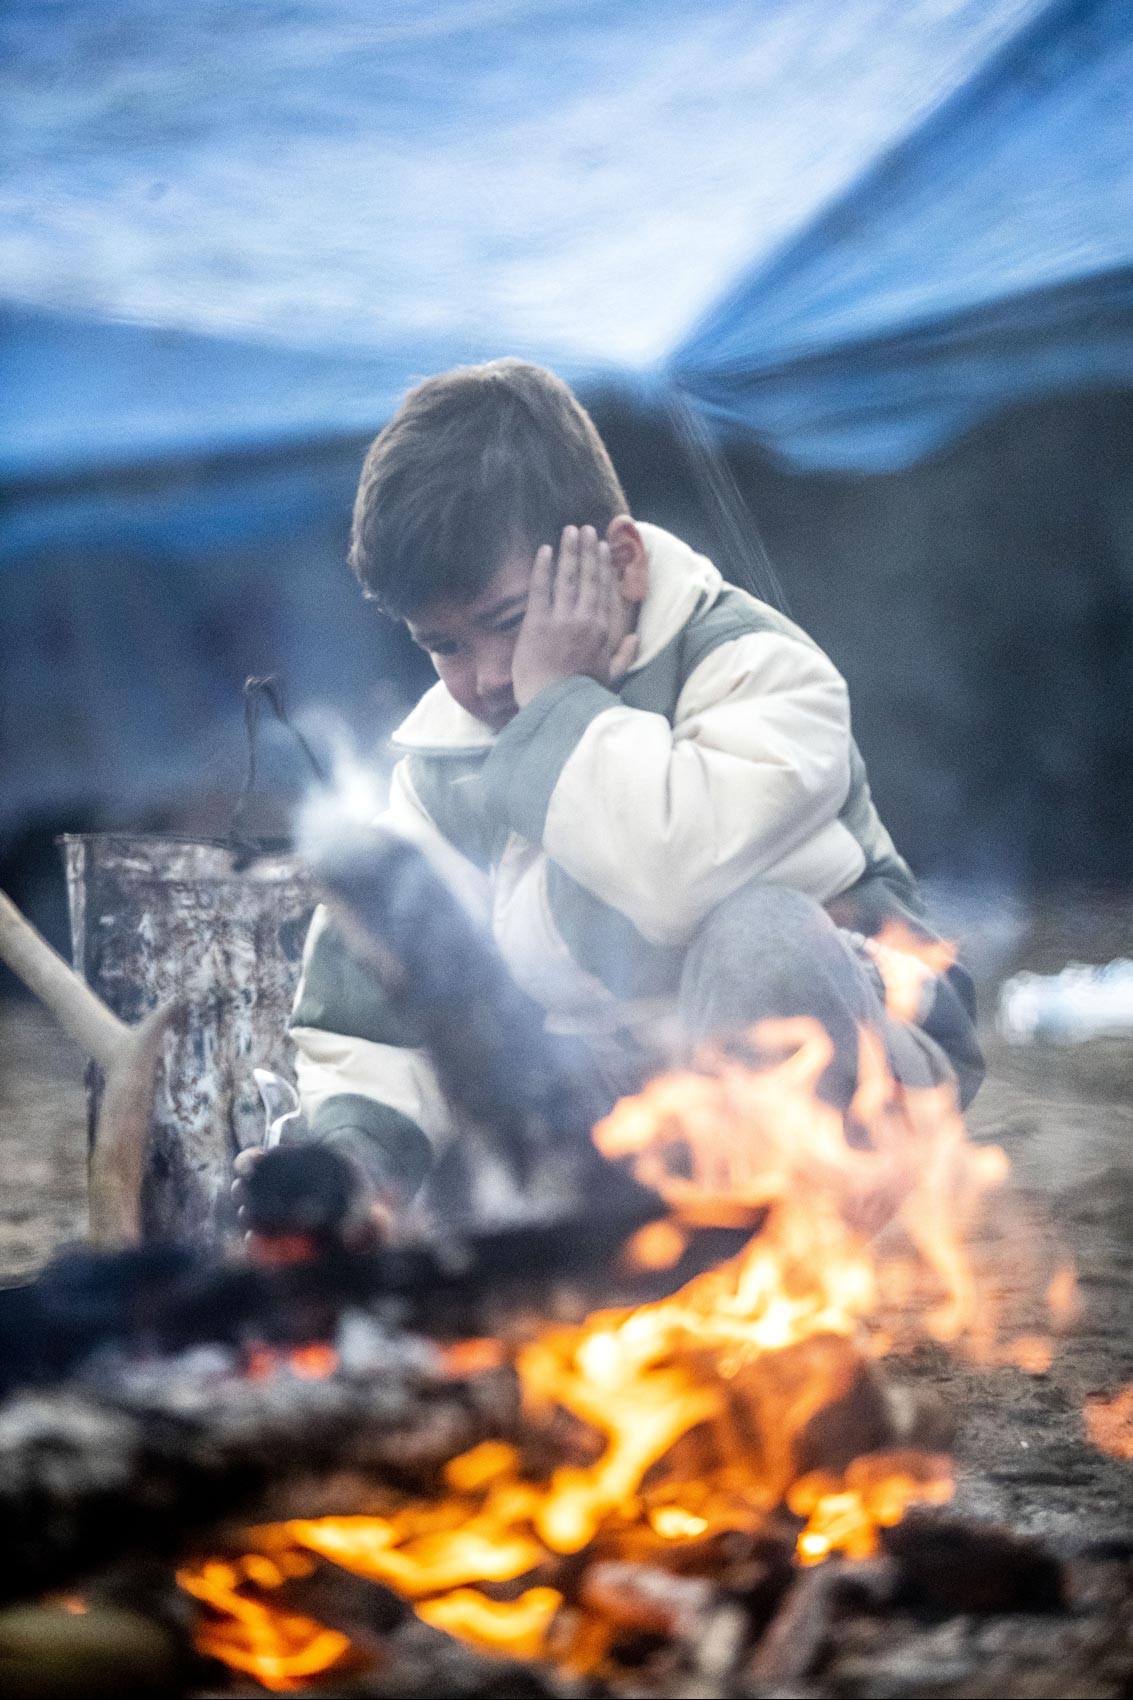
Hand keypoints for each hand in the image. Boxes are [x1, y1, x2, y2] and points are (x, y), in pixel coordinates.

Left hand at [511, 525, 638, 707]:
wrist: (555, 706)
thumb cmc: (581, 696)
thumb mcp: (610, 678)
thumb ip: (624, 656)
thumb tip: (636, 639)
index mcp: (602, 631)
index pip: (604, 591)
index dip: (604, 567)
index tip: (604, 548)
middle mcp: (585, 619)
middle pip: (588, 578)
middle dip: (588, 551)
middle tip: (587, 529)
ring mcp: (561, 619)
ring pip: (567, 577)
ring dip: (569, 551)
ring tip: (570, 530)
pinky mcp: (537, 623)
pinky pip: (541, 588)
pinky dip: (543, 567)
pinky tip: (545, 550)